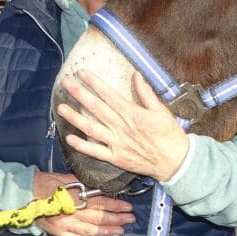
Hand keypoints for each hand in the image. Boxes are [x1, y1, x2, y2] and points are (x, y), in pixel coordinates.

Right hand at [32, 171, 133, 235]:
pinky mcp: (59, 232)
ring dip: (107, 231)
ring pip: (91, 231)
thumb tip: (100, 186)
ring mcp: (65, 225)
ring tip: (120, 230)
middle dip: (117, 219)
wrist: (26, 194)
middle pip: (98, 217)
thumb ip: (83, 183)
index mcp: (74, 197)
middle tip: (130, 218)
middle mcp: (71, 213)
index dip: (115, 205)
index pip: (100, 202)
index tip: (127, 206)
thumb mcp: (66, 177)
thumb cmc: (46, 183)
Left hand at [56, 70, 189, 182]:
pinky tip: (70, 138)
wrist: (175, 161)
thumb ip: (146, 93)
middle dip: (80, 94)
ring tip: (61, 108)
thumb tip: (136, 75)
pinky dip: (82, 145)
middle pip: (96, 108)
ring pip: (92, 128)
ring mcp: (117, 144)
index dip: (94, 83)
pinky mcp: (116, 158)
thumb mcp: (161, 110)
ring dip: (75, 118)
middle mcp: (122, 128)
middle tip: (66, 83)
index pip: (109, 95)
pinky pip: (95, 151)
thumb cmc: (169, 135)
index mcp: (133, 114)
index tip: (82, 73)